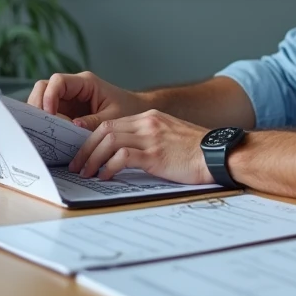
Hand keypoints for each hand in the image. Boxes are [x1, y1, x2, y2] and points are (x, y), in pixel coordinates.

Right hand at [27, 71, 146, 129]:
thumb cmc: (129, 110)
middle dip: (38, 106)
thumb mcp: (114, 117)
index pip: (57, 81)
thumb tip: (73, 126)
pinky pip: (49, 115)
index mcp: (85, 83)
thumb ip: (94, 121)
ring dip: (40, 116)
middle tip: (39, 126)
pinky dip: (46, 124)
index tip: (49, 114)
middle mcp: (72, 89)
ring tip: (43, 133)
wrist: (137, 113)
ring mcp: (67, 101)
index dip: (49, 95)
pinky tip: (49, 137)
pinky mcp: (66, 113)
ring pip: (42, 102)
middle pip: (43, 89)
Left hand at [67, 109, 211, 184]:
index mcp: (150, 118)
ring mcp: (151, 137)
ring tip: (86, 173)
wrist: (218, 154)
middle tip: (77, 165)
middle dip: (86, 148)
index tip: (83, 153)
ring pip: (109, 141)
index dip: (92, 139)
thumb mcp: (170, 138)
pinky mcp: (155, 154)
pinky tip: (105, 177)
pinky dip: (109, 167)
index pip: (111, 124)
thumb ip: (149, 141)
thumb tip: (126, 157)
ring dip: (92, 158)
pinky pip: (122, 157)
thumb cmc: (197, 152)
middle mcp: (148, 123)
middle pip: (104, 130)